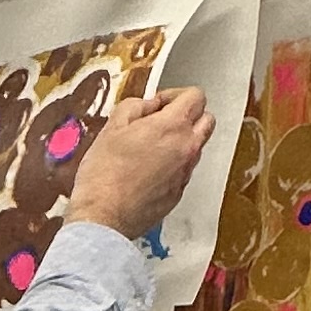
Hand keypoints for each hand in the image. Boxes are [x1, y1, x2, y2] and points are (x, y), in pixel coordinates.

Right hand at [69, 84, 214, 240]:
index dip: (175, 95)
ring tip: (150, 147)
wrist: (103, 216)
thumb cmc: (104, 174)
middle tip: (162, 120)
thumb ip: (135, 107)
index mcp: (172, 126)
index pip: (196, 96)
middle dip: (188, 115)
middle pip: (207, 120)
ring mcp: (185, 173)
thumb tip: (148, 105)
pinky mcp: (178, 193)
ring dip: (180, 141)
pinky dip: (172, 165)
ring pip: (196, 146)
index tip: (158, 103)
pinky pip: (184, 170)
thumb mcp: (112, 127)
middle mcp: (187, 149)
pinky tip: (147, 170)